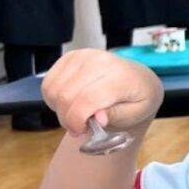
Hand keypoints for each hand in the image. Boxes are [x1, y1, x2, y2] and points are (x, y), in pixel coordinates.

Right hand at [41, 49, 162, 135]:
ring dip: (59, 108)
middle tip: (78, 126)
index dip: (76, 120)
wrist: (140, 79)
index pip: (87, 99)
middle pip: (66, 95)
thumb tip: (98, 119)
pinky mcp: (70, 56)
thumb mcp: (135, 113)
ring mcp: (83, 56)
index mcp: (120, 77)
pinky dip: (53, 97)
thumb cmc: (138, 98)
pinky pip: (49, 81)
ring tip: (76, 114)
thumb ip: (115, 116)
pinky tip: (69, 102)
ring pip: (54, 89)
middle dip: (67, 118)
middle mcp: (99, 62)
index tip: (79, 131)